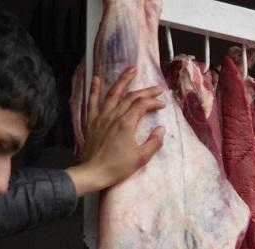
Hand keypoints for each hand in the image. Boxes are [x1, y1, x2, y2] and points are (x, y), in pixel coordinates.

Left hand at [66, 66, 165, 195]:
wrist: (94, 172)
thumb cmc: (118, 167)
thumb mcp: (141, 158)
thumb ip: (153, 142)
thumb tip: (160, 129)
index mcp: (127, 124)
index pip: (143, 105)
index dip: (154, 102)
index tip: (162, 105)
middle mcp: (114, 116)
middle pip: (131, 97)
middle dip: (146, 90)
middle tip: (157, 87)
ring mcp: (102, 117)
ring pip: (113, 93)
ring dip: (123, 80)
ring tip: (131, 70)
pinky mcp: (92, 121)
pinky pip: (93, 101)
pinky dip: (95, 89)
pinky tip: (97, 79)